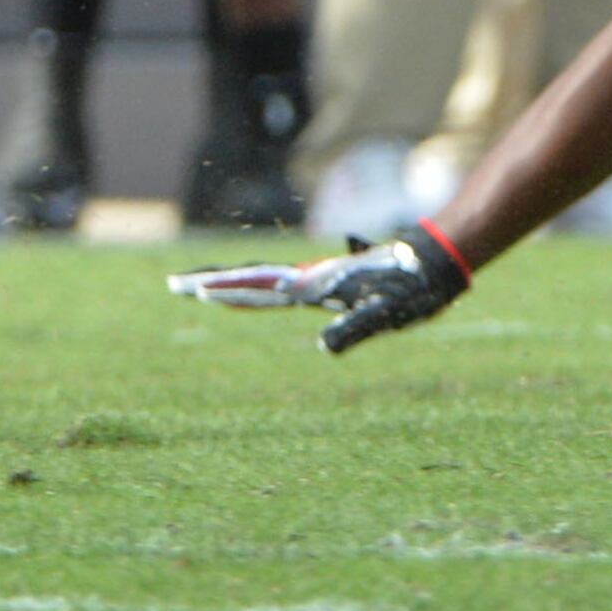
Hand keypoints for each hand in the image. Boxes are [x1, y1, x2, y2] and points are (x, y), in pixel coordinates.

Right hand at [168, 224, 470, 353]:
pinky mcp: (330, 283)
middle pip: (252, 279)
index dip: (224, 288)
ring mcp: (318, 279)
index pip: (258, 286)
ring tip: (206, 289)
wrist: (433, 261)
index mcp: (313, 285)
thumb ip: (353, 330)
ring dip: (234, 284)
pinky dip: (259, 288)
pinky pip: (283, 285)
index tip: (190, 288)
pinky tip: (260, 292)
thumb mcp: (381, 315)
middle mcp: (309, 278)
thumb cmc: (409, 289)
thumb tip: (324, 348)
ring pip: (266, 280)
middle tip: (179, 285)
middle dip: (215, 283)